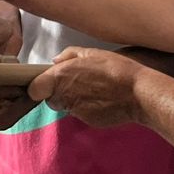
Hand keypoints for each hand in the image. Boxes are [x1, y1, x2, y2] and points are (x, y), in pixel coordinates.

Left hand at [25, 47, 145, 127]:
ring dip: (73, 101)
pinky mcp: (88, 121)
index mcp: (60, 76)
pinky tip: (102, 100)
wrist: (139, 93)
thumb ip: (69, 55)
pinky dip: (88, 109)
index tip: (45, 83)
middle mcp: (64, 95)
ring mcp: (76, 110)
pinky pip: (82, 115)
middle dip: (58, 93)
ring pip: (66, 107)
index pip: (34, 89)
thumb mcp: (92, 53)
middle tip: (75, 84)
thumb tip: (56, 60)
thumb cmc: (116, 69)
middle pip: (51, 99)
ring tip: (93, 91)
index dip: (38, 87)